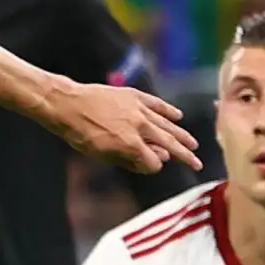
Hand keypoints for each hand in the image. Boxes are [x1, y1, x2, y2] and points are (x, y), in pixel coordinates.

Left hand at [52, 81, 198, 174]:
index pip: (154, 161)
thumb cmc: (79, 134)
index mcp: (130, 144)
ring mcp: (138, 109)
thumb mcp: (101, 154)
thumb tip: (156, 161)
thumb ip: (130, 160)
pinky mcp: (134, 96)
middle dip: (183, 155)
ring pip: (166, 124)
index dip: (153, 167)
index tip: (150, 168)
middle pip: (168, 143)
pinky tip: (178, 116)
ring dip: (181, 135)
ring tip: (193, 144)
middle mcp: (139, 126)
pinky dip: (168, 110)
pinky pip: (156, 104)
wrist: (68, 104)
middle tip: (196, 163)